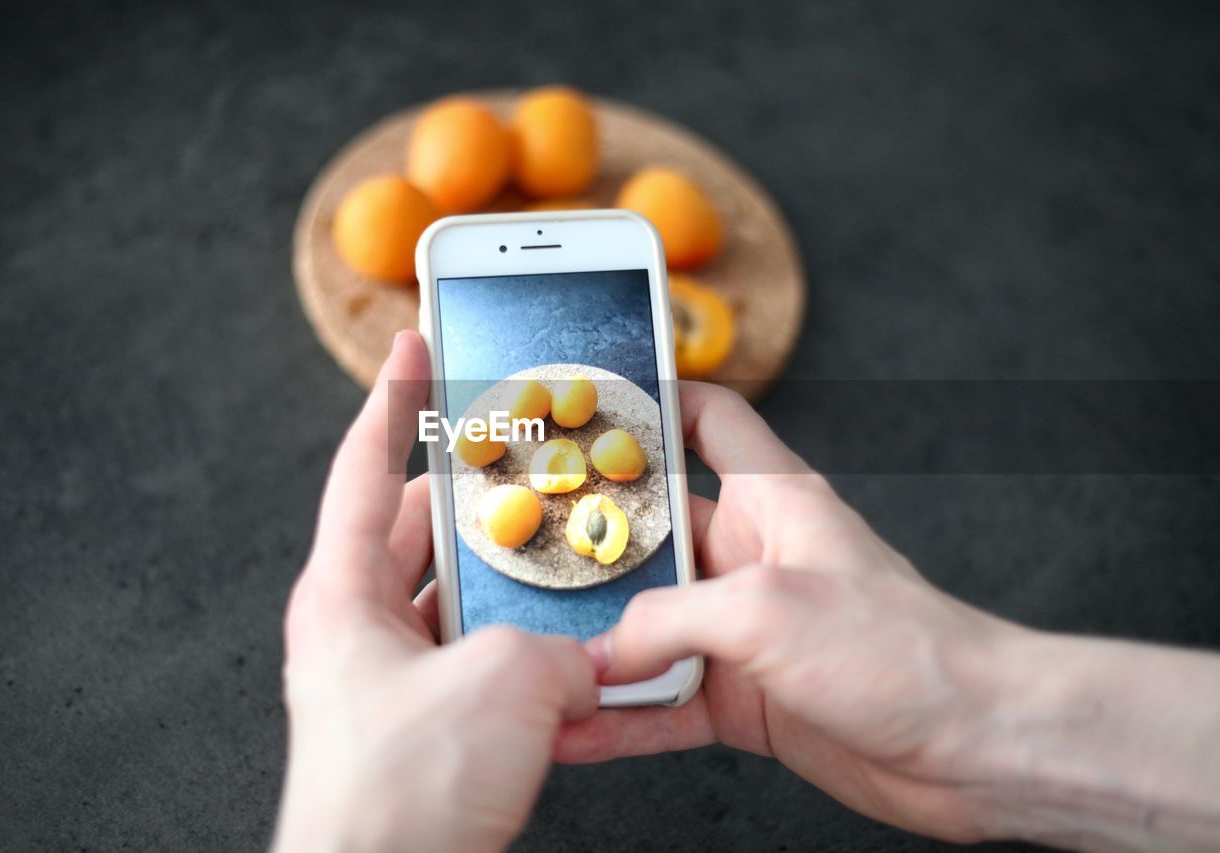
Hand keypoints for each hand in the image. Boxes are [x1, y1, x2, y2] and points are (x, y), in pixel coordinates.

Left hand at [274, 331, 596, 852]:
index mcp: (343, 594)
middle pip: (417, 529)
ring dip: (508, 576)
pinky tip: (568, 645)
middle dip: (472, 493)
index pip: (361, 466)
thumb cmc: (400, 793)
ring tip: (560, 549)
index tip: (413, 348)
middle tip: (520, 457)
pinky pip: (478, 656)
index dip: (393, 400)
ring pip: (457, 596)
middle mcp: (360, 629)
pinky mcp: (426, 725)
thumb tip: (588, 660)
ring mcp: (391, 679)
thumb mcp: (504, 682)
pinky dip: (521, 642)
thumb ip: (560, 646)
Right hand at [556, 381, 1021, 841]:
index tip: (587, 407)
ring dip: (596, 643)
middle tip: (520, 547)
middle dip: (588, 544)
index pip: (707, 420)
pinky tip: (581, 729)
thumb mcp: (770, 609)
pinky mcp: (745, 696)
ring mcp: (745, 630)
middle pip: (650, 534)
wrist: (973, 746)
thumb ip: (673, 617)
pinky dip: (623, 717)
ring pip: (647, 625)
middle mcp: (751, 557)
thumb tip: (605, 649)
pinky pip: (664, 701)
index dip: (652, 402)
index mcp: (771, 500)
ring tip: (534, 649)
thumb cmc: (906, 650)